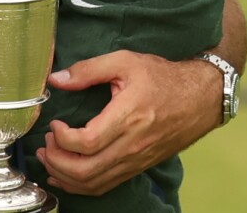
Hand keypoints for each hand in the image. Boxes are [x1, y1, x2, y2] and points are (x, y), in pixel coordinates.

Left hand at [35, 51, 220, 195]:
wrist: (201, 98)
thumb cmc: (163, 77)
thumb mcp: (126, 61)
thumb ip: (89, 69)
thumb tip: (57, 80)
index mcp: (128, 117)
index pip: (86, 142)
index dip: (62, 139)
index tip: (54, 125)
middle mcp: (132, 145)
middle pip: (85, 170)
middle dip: (56, 161)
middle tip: (46, 144)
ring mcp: (136, 160)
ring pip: (93, 183)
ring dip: (65, 175)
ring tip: (50, 158)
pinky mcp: (138, 167)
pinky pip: (105, 185)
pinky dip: (82, 185)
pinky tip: (67, 175)